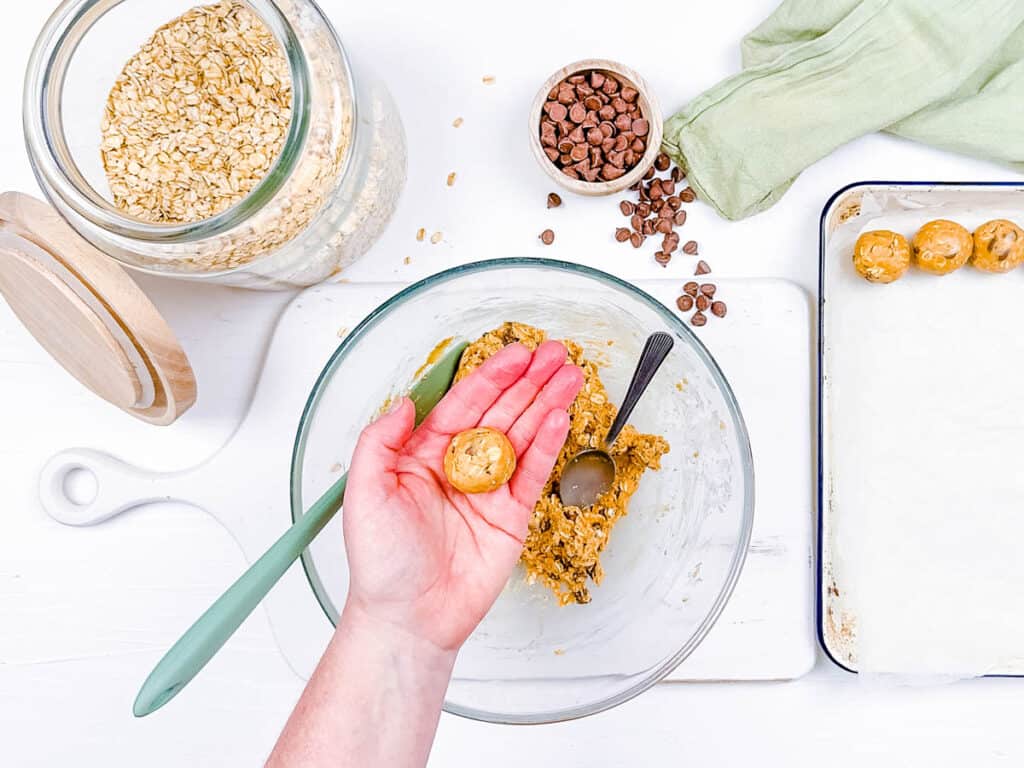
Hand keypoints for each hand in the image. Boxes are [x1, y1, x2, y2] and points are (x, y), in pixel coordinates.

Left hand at [343, 341, 582, 651]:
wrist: (409, 618)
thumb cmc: (380, 563)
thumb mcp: (364, 493)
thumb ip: (380, 441)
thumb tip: (404, 402)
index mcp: (423, 454)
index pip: (464, 403)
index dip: (491, 376)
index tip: (515, 354)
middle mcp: (459, 466)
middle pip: (501, 412)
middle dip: (529, 381)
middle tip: (555, 353)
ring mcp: (488, 490)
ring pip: (523, 436)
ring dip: (547, 404)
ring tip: (570, 376)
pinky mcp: (511, 516)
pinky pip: (533, 473)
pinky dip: (548, 445)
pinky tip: (560, 418)